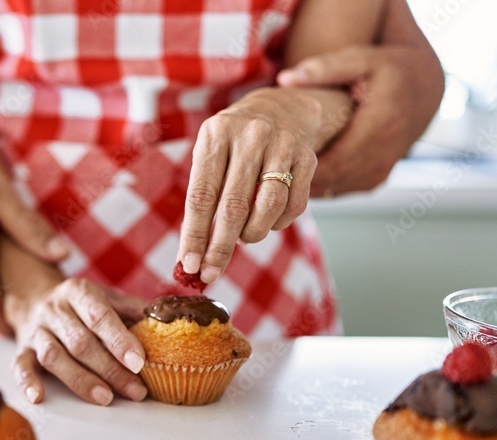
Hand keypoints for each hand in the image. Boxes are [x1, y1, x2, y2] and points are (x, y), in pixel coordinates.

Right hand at [9, 278, 147, 405]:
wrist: (34, 300)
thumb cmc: (82, 307)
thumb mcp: (106, 298)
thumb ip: (133, 310)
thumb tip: (166, 320)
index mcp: (78, 292)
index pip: (99, 316)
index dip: (119, 340)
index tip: (139, 362)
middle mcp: (54, 309)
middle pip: (80, 342)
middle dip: (110, 369)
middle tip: (135, 390)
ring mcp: (36, 330)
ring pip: (54, 356)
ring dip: (80, 380)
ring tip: (105, 398)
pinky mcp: (22, 349)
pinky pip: (20, 365)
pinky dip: (27, 381)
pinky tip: (39, 397)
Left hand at [177, 88, 340, 284]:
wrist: (281, 109)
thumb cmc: (234, 144)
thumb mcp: (210, 157)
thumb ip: (201, 201)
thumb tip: (191, 257)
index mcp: (215, 134)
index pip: (201, 195)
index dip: (195, 234)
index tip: (189, 264)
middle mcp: (250, 136)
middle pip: (233, 207)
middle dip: (220, 248)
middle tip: (210, 274)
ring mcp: (282, 145)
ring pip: (267, 208)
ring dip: (251, 235)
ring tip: (242, 237)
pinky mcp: (307, 158)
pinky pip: (293, 206)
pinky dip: (276, 224)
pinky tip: (267, 220)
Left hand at [278, 43, 444, 195]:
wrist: (424, 88)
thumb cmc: (389, 69)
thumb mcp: (361, 59)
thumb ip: (324, 68)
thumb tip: (285, 78)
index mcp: (381, 123)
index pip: (336, 158)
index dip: (304, 167)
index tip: (274, 161)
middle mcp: (385, 151)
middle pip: (334, 177)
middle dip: (300, 180)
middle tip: (267, 175)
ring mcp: (383, 169)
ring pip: (338, 188)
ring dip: (308, 186)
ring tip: (277, 177)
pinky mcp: (378, 178)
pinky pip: (344, 189)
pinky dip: (321, 186)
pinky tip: (297, 176)